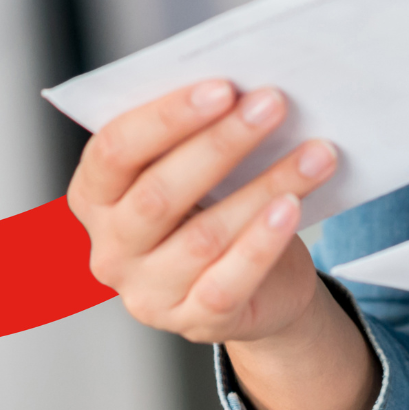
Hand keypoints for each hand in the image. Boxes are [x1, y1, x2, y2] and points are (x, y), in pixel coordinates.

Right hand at [69, 79, 337, 344]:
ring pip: (204, 236)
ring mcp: (149, 293)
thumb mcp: (191, 169)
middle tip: (272, 104)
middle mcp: (111, 249)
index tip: (222, 86)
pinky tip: (293, 208)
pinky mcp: (195, 323)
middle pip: (158, 193)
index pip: (114, 151)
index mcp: (94, 197)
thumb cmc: (215, 205)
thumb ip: (194, 133)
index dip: (166, 116)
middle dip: (221, 143)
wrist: (257, 286)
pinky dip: (263, 243)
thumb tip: (242, 87)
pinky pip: (229, 281)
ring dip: (265, 186)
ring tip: (314, 153)